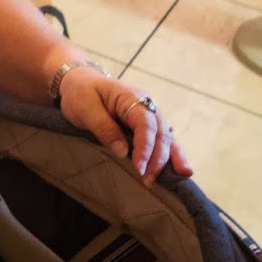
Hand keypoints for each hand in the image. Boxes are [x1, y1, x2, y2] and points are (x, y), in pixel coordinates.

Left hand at [59, 68, 192, 182]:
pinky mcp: (146, 126)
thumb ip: (104, 128)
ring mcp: (149, 115)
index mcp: (131, 97)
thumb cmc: (81, 93)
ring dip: (169, 159)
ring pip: (167, 137)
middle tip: (147, 180)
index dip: (145, 147)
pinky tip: (181, 170)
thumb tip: (122, 152)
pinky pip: (163, 140)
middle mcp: (147, 106)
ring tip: (176, 178)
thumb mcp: (85, 108)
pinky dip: (172, 155)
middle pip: (161, 132)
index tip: (139, 167)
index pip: (145, 124)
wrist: (81, 82)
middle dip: (158, 158)